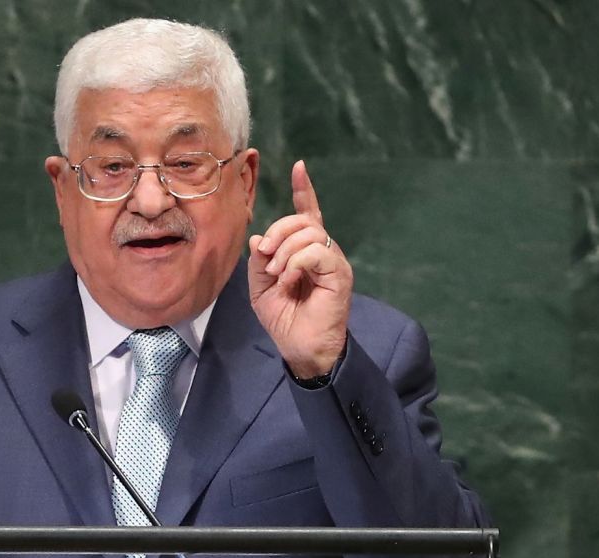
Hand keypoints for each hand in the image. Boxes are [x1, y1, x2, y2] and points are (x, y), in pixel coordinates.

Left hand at [248, 160, 352, 378]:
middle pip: (302, 220)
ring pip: (308, 233)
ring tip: (277, 275)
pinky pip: (315, 252)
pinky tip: (289, 281)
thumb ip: (259, 262)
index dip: (304, 190)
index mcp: (305, 251)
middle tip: (266, 258)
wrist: (301, 348)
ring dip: (284, 252)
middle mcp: (323, 251)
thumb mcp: (260, 288)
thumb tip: (259, 237)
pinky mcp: (340, 273)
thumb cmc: (285, 320)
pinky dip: (295, 264)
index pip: (308, 213)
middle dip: (278, 232)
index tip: (299, 167)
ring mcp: (333, 261)